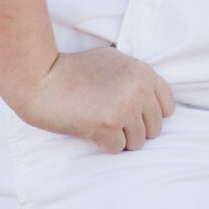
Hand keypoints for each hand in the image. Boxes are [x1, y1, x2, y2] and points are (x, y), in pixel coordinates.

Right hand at [0, 44, 175, 151]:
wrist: (40, 78)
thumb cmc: (73, 70)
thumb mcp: (111, 60)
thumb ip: (134, 76)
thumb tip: (152, 97)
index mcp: (143, 71)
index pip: (167, 106)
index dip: (151, 115)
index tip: (134, 116)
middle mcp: (139, 88)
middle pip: (154, 128)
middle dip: (135, 130)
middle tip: (112, 123)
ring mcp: (125, 107)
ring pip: (138, 142)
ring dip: (120, 139)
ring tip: (100, 125)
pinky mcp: (108, 125)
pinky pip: (117, 148)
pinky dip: (104, 144)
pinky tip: (89, 129)